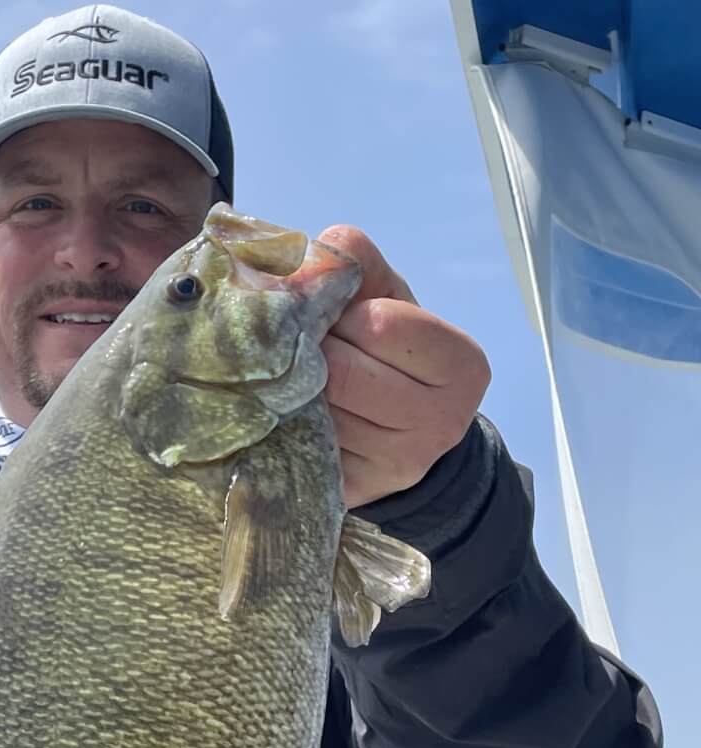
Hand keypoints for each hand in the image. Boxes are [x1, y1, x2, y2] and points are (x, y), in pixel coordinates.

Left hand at [316, 225, 491, 508]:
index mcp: (462, 365)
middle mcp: (440, 422)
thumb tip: (311, 255)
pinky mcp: (355, 492)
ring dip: (293, 387)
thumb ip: (357, 264)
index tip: (341, 319)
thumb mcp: (389, 299)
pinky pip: (301, 444)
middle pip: (342, 371)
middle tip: (308, 349)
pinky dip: (285, 422)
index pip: (379, 323)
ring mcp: (397, 465)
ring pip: (317, 410)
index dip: (345, 314)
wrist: (402, 438)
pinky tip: (290, 411)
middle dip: (314, 351)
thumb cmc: (392, 354)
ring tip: (298, 379)